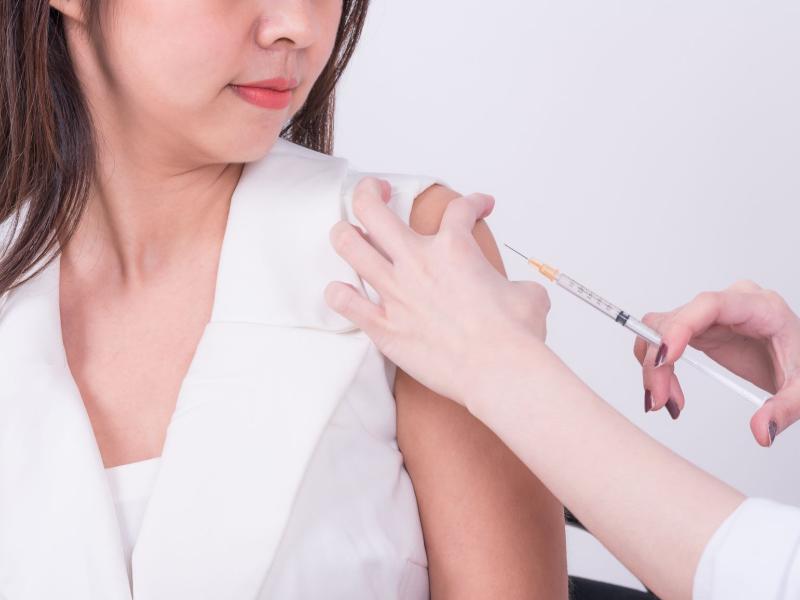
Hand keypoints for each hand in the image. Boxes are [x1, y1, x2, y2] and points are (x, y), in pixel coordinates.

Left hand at [324, 177, 550, 406]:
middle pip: (373, 208)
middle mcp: (417, 262)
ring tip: (349, 232)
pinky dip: (340, 294)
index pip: (458, 210)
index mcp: (453, 249)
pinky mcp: (384, 326)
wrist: (499, 370)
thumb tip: (519, 291)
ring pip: (348, 246)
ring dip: (344, 233)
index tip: (478, 207)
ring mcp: (395, 293)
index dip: (473, 203)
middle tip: (378, 191)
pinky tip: (343, 291)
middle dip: (371, 191)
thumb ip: (515, 283)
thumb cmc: (513, 336)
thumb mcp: (529, 295)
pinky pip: (345, 303)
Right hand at [634, 280, 799, 445]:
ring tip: (665, 400)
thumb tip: (761, 431)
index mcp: (759, 307)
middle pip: (675, 320)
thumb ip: (784, 410)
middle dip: (659, 362)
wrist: (799, 361)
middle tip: (661, 400)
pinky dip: (657, 365)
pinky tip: (667, 390)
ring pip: (660, 328)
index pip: (709, 305)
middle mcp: (729, 304)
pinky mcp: (698, 328)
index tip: (667, 359)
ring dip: (653, 365)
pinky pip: (662, 337)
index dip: (681, 328)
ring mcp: (710, 315)